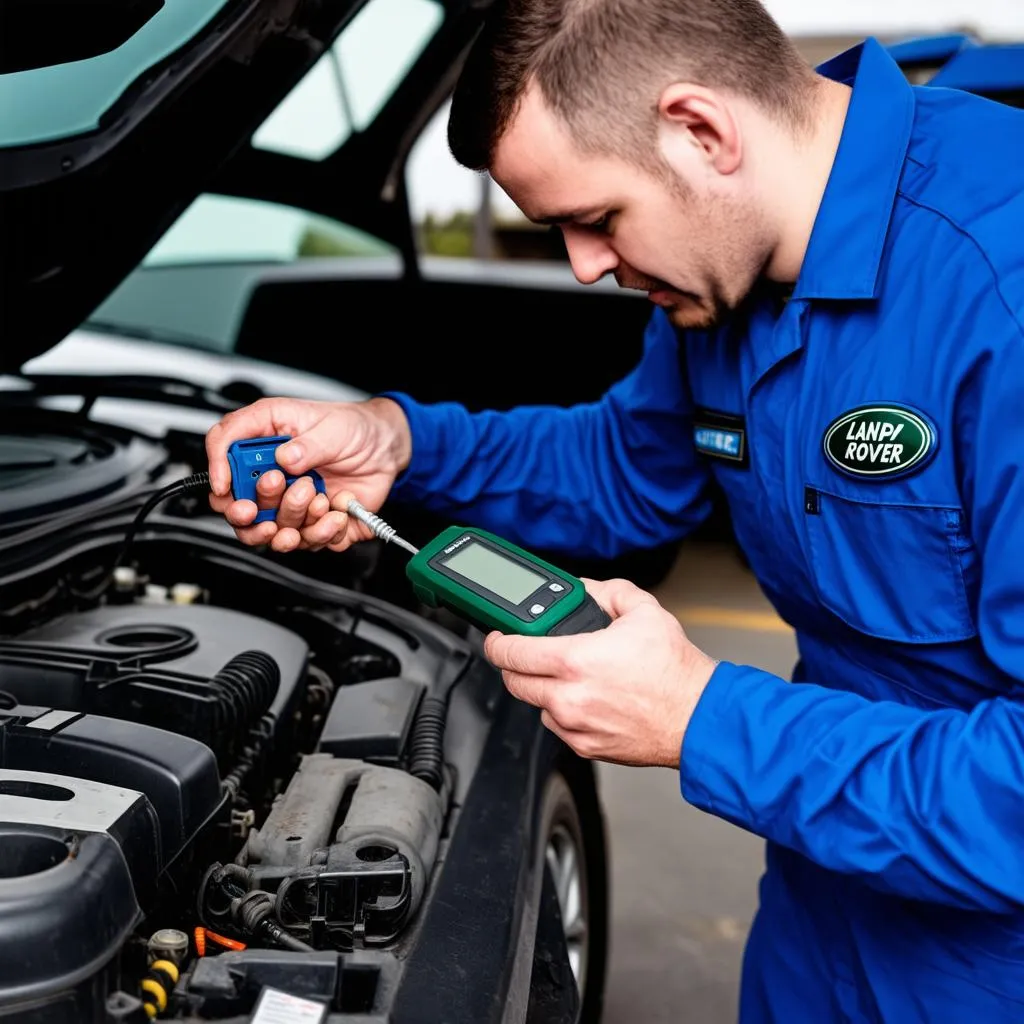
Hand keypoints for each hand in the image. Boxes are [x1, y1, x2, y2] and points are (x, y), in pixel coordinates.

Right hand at [205, 396, 410, 553]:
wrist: (386, 451)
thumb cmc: (354, 428)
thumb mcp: (333, 427)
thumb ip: (309, 443)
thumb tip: (285, 458)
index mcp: (267, 435)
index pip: (224, 448)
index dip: (216, 469)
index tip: (224, 486)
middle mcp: (271, 471)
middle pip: (236, 501)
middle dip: (248, 511)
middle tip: (265, 504)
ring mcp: (288, 500)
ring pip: (268, 528)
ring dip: (290, 519)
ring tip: (315, 498)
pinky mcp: (309, 521)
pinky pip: (305, 540)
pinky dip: (321, 532)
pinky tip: (336, 513)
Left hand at [483, 578, 717, 767]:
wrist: (698, 717)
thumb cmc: (675, 672)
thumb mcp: (644, 611)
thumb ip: (607, 591)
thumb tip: (584, 588)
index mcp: (575, 660)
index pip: (510, 652)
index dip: (497, 642)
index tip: (497, 637)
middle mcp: (569, 696)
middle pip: (514, 682)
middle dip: (514, 665)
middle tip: (525, 654)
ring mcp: (575, 725)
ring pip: (535, 705)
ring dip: (541, 689)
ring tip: (567, 676)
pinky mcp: (585, 746)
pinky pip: (557, 726)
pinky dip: (562, 712)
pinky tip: (585, 698)